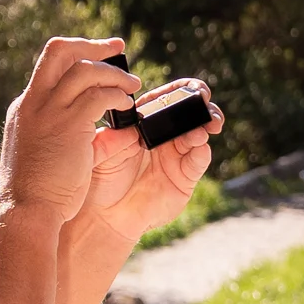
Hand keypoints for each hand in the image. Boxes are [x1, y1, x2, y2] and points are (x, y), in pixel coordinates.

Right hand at [0, 34, 143, 223]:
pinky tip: (128, 107)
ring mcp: (49, 112)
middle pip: (59, 50)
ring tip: (133, 85)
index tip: (100, 55)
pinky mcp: (68, 125)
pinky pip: (99, 96)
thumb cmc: (39, 191)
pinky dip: (117, 96)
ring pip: (84, 69)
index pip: (50, 66)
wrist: (24, 211)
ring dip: (113, 73)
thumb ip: (74, 134)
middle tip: (118, 47)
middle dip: (92, 44)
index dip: (77, 55)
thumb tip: (111, 130)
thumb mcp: (49, 153)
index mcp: (26, 108)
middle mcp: (34, 102)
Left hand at [80, 84, 221, 239]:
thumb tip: (130, 129)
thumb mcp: (99, 153)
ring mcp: (176, 156)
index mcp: (144, 123)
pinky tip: (199, 146)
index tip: (189, 87)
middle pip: (188, 112)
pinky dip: (201, 151)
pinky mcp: (185, 177)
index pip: (165, 99)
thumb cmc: (100, 180)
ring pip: (198, 133)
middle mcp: (164, 136)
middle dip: (199, 102)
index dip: (180, 90)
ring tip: (204, 126)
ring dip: (204, 124)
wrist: (107, 216)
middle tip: (203, 98)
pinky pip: (198, 160)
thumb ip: (110, 138)